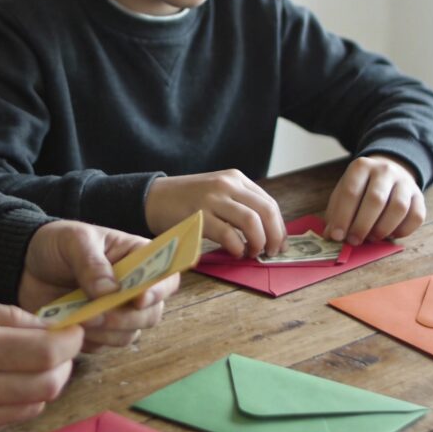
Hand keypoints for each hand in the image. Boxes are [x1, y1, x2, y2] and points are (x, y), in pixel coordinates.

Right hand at [0, 295, 82, 431]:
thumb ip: (8, 316)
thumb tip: (50, 325)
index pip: (46, 352)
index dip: (70, 340)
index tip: (73, 329)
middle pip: (49, 385)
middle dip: (64, 363)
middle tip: (59, 347)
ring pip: (35, 405)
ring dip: (45, 383)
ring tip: (33, 363)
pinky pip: (12, 420)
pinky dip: (20, 400)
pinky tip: (7, 382)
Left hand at [17, 220, 178, 351]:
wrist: (24, 264)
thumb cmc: (56, 244)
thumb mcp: (74, 241)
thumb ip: (92, 263)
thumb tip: (110, 292)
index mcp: (137, 257)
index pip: (166, 276)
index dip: (159, 290)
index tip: (139, 299)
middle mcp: (133, 288)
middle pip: (151, 313)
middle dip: (127, 318)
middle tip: (98, 315)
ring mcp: (116, 312)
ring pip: (129, 334)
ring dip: (106, 332)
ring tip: (79, 319)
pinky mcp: (97, 331)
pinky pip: (103, 346)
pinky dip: (89, 341)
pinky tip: (70, 325)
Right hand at [145, 170, 286, 257]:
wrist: (153, 198)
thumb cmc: (187, 200)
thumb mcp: (217, 192)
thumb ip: (240, 204)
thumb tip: (267, 232)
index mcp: (235, 178)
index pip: (269, 203)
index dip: (279, 227)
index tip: (280, 244)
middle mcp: (227, 184)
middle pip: (266, 211)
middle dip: (274, 236)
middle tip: (270, 252)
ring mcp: (212, 198)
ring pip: (252, 222)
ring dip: (258, 243)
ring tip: (252, 253)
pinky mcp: (199, 215)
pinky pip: (228, 235)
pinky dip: (237, 248)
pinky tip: (235, 252)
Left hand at [324, 154, 425, 245]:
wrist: (389, 172)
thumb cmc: (361, 187)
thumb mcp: (343, 192)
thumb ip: (336, 212)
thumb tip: (331, 235)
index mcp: (361, 166)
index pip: (351, 192)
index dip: (343, 217)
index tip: (337, 236)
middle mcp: (385, 170)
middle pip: (376, 200)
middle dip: (362, 225)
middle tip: (354, 241)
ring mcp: (405, 182)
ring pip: (398, 208)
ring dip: (383, 229)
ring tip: (372, 238)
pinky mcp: (419, 196)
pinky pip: (416, 216)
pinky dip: (403, 230)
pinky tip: (390, 235)